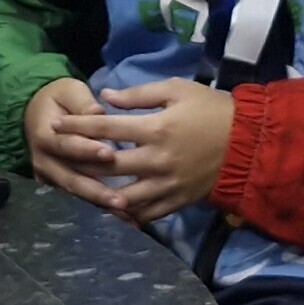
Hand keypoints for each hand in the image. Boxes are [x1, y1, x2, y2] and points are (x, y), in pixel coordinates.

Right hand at [23, 77, 125, 213]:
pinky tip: (119, 217)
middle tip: (122, 200)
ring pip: (76, 193)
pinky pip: (77, 199)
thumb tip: (99, 112)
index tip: (110, 154)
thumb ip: (83, 102)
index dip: (87, 150)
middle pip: (71, 179)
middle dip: (97, 190)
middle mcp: (44, 161)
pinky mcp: (56, 186)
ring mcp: (49, 177)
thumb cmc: (59, 98)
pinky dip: (97, 208)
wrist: (36, 112)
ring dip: (99, 204)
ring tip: (124, 214)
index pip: (67, 145)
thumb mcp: (69, 90)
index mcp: (45, 135)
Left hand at [52, 78, 234, 225]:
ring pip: (122, 196)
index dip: (77, 125)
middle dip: (78, 160)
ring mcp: (165, 185)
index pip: (106, 128)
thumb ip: (140, 95)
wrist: (248, 143)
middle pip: (107, 165)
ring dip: (98, 193)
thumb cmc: (212, 109)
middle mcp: (155, 160)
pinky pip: (146, 214)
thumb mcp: (177, 90)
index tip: (55, 124)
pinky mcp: (176, 201)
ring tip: (79, 188)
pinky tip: (112, 209)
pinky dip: (126, 213)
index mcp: (155, 129)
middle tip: (59, 158)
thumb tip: (106, 97)